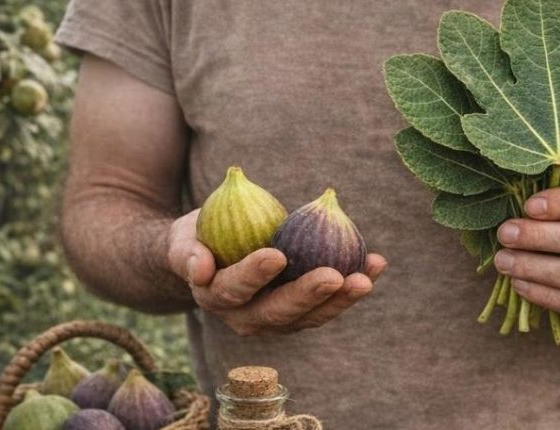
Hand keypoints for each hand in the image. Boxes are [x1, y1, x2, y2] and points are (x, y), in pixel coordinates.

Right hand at [166, 209, 386, 334]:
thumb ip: (186, 251)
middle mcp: (246, 318)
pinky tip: (376, 263)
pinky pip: (329, 304)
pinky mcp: (301, 313)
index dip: (254, 275)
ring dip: (341, 299)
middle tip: (335, 275)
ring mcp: (277, 320)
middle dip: (308, 295)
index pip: (234, 290)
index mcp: (216, 298)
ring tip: (366, 276)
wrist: (211, 259)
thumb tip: (199, 266)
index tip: (276, 255)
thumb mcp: (183, 239)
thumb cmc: (198, 239)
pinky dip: (352, 288)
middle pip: (278, 312)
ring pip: (310, 316)